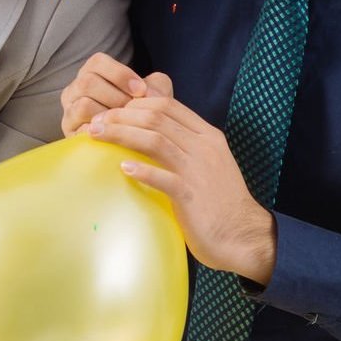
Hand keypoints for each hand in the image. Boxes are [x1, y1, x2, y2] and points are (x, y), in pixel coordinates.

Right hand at [60, 53, 171, 135]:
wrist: (134, 149)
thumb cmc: (142, 117)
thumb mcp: (152, 97)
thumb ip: (157, 86)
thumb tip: (150, 92)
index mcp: (91, 75)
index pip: (97, 62)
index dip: (120, 74)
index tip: (141, 90)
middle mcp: (74, 91)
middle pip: (88, 82)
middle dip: (117, 97)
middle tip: (135, 111)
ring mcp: (69, 113)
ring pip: (84, 104)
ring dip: (111, 115)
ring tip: (128, 125)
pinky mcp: (71, 135)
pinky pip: (84, 129)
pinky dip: (105, 132)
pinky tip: (120, 137)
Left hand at [84, 96, 276, 283]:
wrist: (245, 236)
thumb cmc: (219, 201)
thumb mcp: (207, 162)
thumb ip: (184, 144)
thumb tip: (149, 130)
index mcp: (208, 136)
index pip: (167, 105)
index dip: (134, 103)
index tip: (112, 111)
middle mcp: (203, 148)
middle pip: (156, 118)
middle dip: (121, 116)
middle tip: (95, 123)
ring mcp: (198, 171)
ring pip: (155, 140)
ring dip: (121, 134)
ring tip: (96, 136)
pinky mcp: (192, 196)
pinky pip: (163, 178)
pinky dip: (142, 170)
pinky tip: (122, 168)